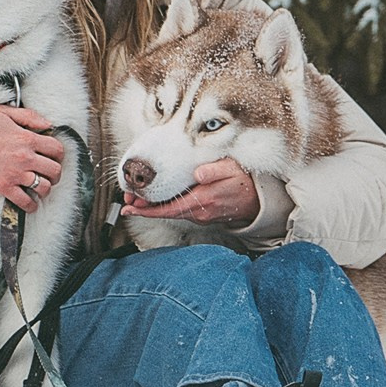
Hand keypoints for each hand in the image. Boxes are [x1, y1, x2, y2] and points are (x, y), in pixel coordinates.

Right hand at [0, 106, 64, 212]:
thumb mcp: (4, 112)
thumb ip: (30, 117)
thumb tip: (48, 124)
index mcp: (27, 138)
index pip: (57, 149)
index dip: (59, 154)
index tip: (55, 156)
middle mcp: (24, 158)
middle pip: (55, 170)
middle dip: (57, 172)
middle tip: (51, 172)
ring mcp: (15, 174)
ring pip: (44, 187)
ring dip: (47, 188)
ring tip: (42, 185)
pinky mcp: (3, 187)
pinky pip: (26, 202)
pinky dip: (32, 205)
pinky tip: (31, 201)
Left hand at [121, 157, 258, 227]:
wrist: (258, 200)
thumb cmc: (244, 183)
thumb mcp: (232, 171)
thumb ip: (215, 171)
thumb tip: (198, 173)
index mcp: (203, 201)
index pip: (169, 208)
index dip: (148, 209)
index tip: (131, 207)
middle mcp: (199, 212)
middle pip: (165, 213)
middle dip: (145, 208)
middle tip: (127, 201)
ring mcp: (200, 215)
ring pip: (171, 212)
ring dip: (154, 207)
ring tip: (136, 199)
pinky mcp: (202, 214)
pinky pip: (180, 211)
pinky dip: (166, 206)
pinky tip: (157, 200)